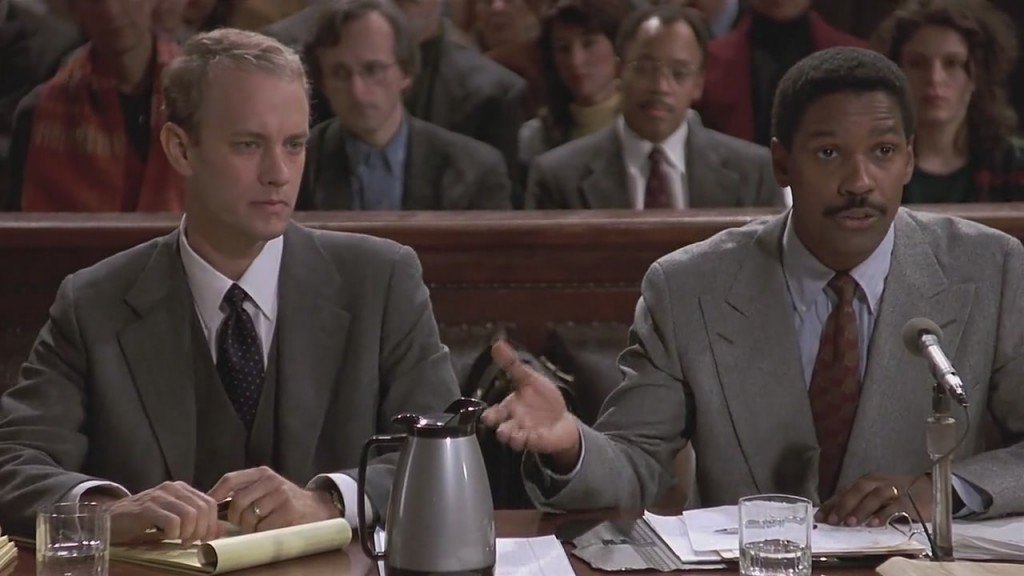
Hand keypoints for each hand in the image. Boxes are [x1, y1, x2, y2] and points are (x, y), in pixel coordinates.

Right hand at [87, 482, 221, 544]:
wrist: (111, 519)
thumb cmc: (144, 521)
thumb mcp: (174, 519)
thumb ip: (196, 522)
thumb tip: (220, 531)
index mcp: (182, 489)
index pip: (209, 503)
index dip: (212, 523)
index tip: (206, 538)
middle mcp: (172, 488)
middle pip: (202, 509)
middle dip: (201, 530)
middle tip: (191, 541)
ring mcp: (159, 496)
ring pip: (190, 515)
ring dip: (188, 533)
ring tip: (179, 540)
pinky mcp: (147, 508)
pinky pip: (172, 521)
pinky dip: (174, 534)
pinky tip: (166, 537)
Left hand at [207, 467, 336, 532]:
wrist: (318, 507)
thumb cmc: (285, 501)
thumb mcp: (267, 488)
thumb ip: (246, 491)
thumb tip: (213, 506)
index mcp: (262, 473)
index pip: (231, 479)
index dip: (215, 493)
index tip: (209, 506)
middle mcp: (271, 481)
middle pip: (237, 502)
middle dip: (235, 518)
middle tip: (243, 524)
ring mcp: (281, 496)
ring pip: (249, 518)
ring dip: (250, 528)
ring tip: (259, 526)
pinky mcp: (288, 512)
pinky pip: (262, 528)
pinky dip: (262, 534)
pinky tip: (270, 530)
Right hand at [480, 340, 580, 471]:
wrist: (561, 418)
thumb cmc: (541, 399)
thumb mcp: (529, 378)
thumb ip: (512, 364)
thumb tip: (496, 344)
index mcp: (509, 408)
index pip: (494, 413)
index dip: (490, 416)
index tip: (488, 416)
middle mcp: (514, 423)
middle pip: (502, 429)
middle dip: (501, 430)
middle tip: (502, 429)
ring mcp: (525, 434)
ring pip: (514, 440)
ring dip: (513, 438)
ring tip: (515, 435)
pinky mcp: (538, 441)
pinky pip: (532, 443)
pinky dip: (532, 440)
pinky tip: (535, 435)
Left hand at [817, 474, 932, 526]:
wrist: (931, 489)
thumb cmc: (899, 495)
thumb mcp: (876, 497)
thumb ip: (860, 504)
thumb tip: (836, 517)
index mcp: (867, 481)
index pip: (846, 490)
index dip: (832, 503)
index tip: (820, 516)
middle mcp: (878, 482)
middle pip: (858, 489)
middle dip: (843, 505)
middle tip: (833, 520)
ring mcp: (894, 489)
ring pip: (875, 495)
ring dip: (861, 509)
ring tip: (850, 523)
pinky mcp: (909, 500)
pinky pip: (895, 506)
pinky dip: (884, 514)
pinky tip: (874, 523)